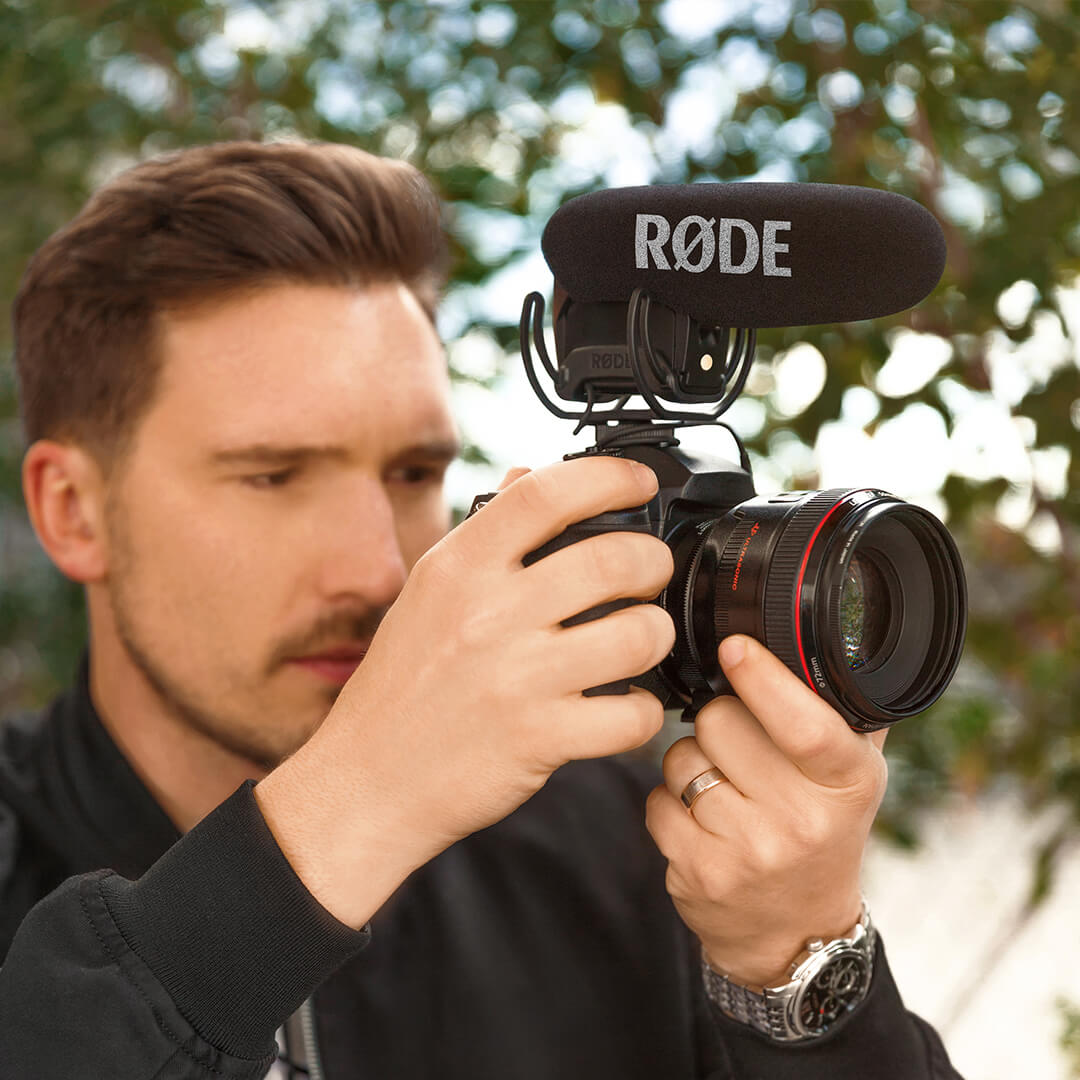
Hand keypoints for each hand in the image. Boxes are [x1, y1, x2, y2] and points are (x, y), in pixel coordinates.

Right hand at [256, 455, 675, 927]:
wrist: (365, 781)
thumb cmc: (400, 687)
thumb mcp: (427, 594)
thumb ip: (483, 536)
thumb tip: (528, 477)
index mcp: (459, 566)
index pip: (546, 492)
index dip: (610, 476)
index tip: (638, 483)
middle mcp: (488, 613)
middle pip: (614, 559)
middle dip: (652, 563)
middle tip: (649, 576)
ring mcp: (516, 677)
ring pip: (638, 634)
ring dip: (656, 634)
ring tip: (640, 641)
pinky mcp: (538, 739)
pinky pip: (631, 715)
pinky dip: (643, 711)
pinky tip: (623, 706)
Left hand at [645, 634, 887, 988]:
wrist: (794, 932)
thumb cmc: (821, 831)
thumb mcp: (852, 775)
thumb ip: (840, 710)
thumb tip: (816, 638)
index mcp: (846, 783)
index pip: (804, 723)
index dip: (763, 679)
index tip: (734, 648)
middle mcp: (801, 821)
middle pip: (720, 722)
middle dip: (718, 719)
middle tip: (740, 748)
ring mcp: (748, 852)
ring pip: (680, 757)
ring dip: (690, 761)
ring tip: (723, 787)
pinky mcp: (699, 874)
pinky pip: (656, 800)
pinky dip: (669, 801)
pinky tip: (701, 821)